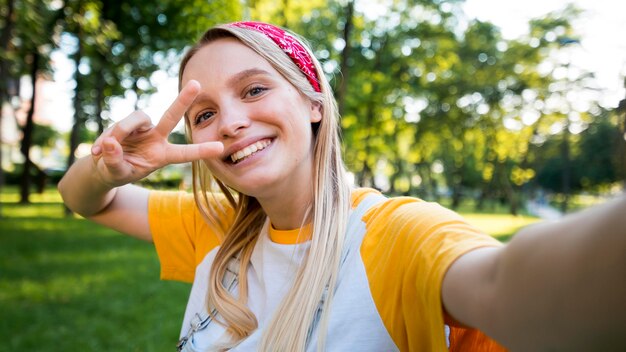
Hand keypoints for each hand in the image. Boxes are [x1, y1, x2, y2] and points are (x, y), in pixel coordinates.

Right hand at [90, 80, 222, 187]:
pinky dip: (105, 140)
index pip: (184, 153)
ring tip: (106, 150)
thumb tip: (111, 142)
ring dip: (121, 132)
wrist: (102, 166)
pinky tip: (97, 153)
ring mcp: (141, 128)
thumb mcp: (116, 174)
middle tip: (197, 83)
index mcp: (162, 155)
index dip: (201, 150)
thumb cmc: (117, 172)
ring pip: (136, 118)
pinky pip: (117, 126)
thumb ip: (115, 162)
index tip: (220, 147)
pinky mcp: (126, 123)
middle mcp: (155, 138)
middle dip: (183, 100)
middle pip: (170, 116)